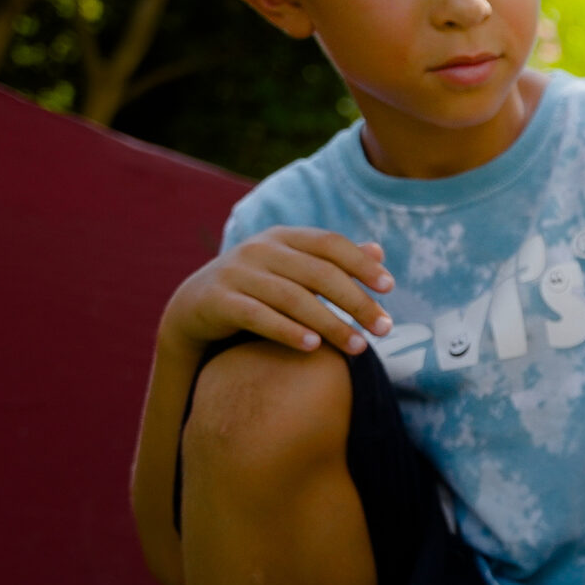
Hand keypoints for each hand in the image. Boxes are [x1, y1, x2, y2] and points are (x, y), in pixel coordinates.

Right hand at [161, 226, 392, 355]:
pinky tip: (314, 347)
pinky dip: (287, 330)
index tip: (390, 288)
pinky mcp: (218, 300)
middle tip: (384, 329)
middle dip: (356, 302)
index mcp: (283, 237)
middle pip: (318, 273)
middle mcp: (260, 249)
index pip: (330, 244)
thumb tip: (379, 251)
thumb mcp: (293, 268)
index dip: (361, 264)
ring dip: (330, 323)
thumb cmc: (259, 287)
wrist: (195, 307)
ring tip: (358, 347)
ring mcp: (236, 273)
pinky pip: (256, 316)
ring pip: (292, 297)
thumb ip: (332, 261)